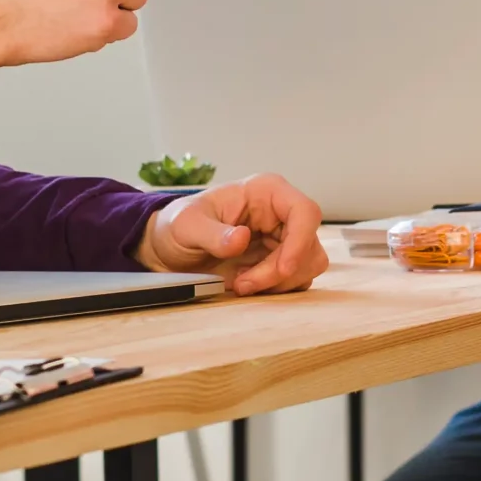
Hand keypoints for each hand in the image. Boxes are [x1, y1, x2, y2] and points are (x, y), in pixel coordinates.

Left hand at [140, 172, 328, 295]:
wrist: (171, 247)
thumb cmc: (180, 225)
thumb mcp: (187, 226)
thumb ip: (213, 233)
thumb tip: (242, 238)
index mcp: (267, 192)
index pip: (305, 211)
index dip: (301, 241)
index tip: (282, 269)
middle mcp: (282, 213)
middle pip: (308, 245)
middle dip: (280, 271)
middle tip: (243, 284)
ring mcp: (284, 237)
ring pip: (307, 265)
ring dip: (278, 282)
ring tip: (241, 284)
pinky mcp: (281, 260)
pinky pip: (296, 279)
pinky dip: (275, 289)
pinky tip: (247, 285)